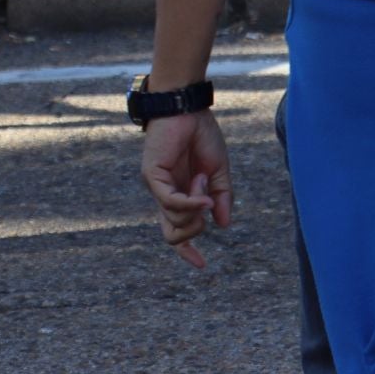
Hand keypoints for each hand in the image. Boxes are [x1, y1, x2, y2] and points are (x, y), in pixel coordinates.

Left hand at [139, 109, 233, 268]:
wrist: (187, 108)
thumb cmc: (201, 135)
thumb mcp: (219, 171)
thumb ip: (221, 198)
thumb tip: (223, 225)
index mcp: (179, 194)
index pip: (176, 231)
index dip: (186, 251)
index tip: (201, 266)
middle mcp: (164, 193)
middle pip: (173, 234)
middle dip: (196, 229)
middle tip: (208, 200)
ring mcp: (156, 185)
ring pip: (174, 221)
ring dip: (196, 206)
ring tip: (201, 179)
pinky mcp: (152, 175)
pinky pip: (170, 202)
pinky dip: (189, 203)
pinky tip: (202, 192)